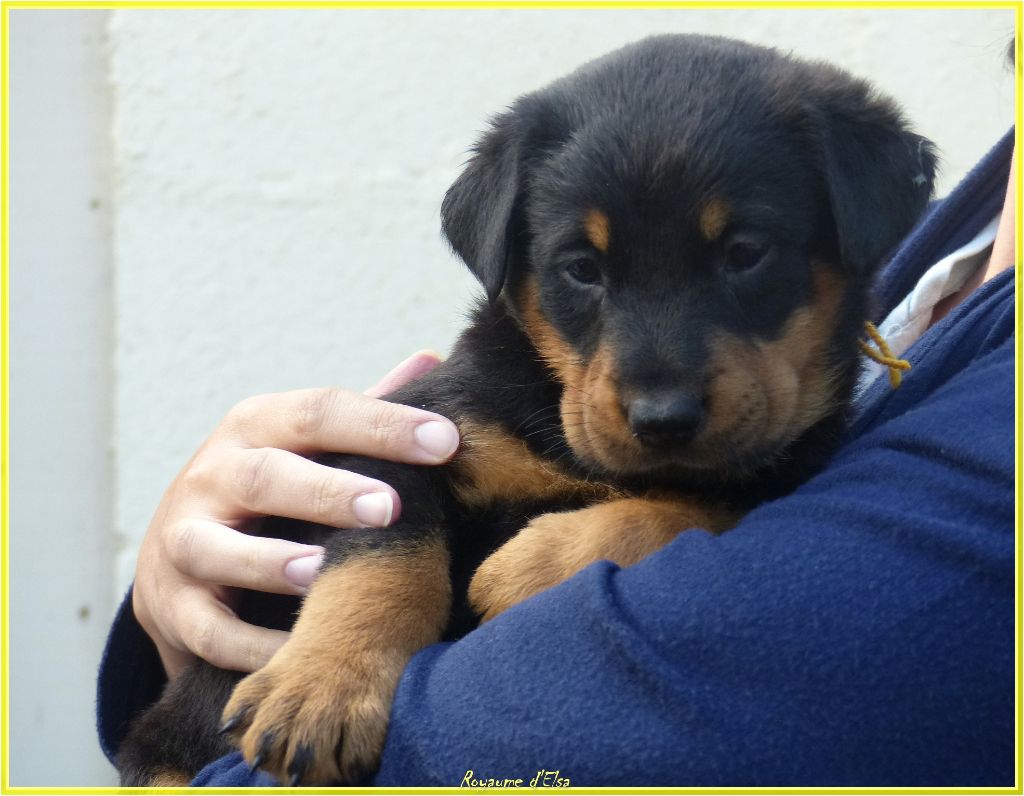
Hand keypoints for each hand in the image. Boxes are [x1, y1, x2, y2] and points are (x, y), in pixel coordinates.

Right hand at [132, 351, 458, 678]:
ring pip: (216, 548)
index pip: (320, 412)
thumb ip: (364, 410)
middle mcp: (212, 475)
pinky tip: (296, 651)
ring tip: (323, 572)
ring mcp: (183, 541)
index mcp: (256, 426)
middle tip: (389, 507)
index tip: (446, 441)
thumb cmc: (270, 490)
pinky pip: (210, 630)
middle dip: (326, 491)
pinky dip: (250, 645)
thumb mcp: (306, 442)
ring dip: (270, 562)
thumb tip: (429, 359)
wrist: (177, 553)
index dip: (383, 424)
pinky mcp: (172, 606)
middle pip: (264, 475)